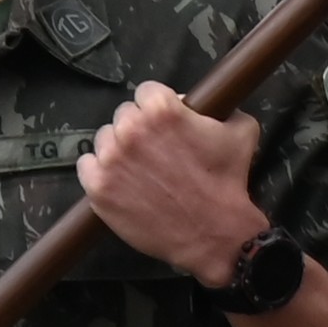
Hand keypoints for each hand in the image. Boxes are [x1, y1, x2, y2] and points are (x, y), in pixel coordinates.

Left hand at [80, 80, 268, 288]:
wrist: (214, 234)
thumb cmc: (228, 183)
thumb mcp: (240, 132)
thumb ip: (222, 109)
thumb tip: (206, 103)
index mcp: (161, 109)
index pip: (147, 92)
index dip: (159, 107)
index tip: (166, 125)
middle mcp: (130, 129)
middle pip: (123, 115)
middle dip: (139, 129)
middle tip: (155, 152)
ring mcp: (110, 159)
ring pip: (104, 140)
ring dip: (118, 150)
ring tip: (139, 170)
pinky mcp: (98, 187)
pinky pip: (87, 166)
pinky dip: (100, 172)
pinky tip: (120, 182)